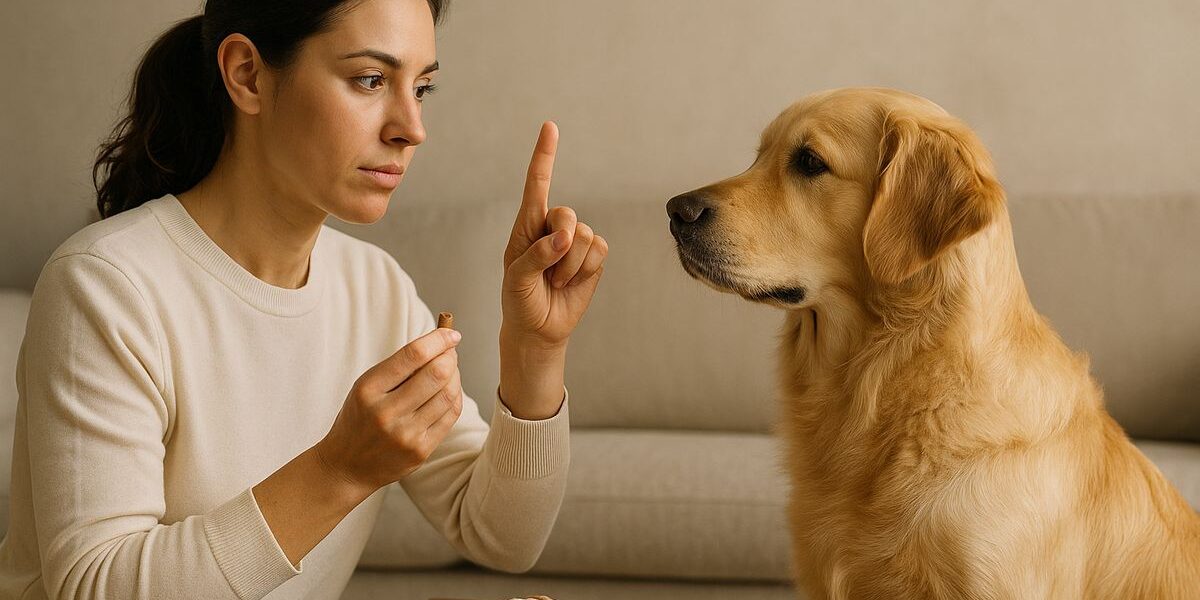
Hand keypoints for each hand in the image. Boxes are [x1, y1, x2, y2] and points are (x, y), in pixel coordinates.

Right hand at [315, 328, 462, 493]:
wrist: (346, 466)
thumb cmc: (360, 418)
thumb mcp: (366, 387)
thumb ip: (399, 367)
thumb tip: (441, 343)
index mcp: (368, 389)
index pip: (413, 355)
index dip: (438, 340)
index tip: (451, 333)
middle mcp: (385, 412)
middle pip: (436, 373)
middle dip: (450, 357)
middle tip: (451, 352)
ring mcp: (404, 434)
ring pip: (448, 394)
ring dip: (455, 377)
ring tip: (450, 372)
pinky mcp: (420, 451)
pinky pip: (450, 416)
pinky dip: (455, 397)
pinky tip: (449, 391)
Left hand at [501, 121, 608, 349]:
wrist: (538, 329)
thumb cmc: (519, 301)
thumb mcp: (516, 280)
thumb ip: (536, 256)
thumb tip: (565, 238)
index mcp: (526, 225)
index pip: (537, 185)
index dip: (544, 156)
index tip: (549, 127)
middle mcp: (552, 227)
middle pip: (567, 214)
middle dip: (560, 243)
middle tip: (548, 272)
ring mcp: (575, 242)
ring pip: (584, 234)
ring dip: (570, 265)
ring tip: (556, 281)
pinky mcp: (593, 257)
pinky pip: (599, 250)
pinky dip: (585, 270)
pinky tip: (571, 282)